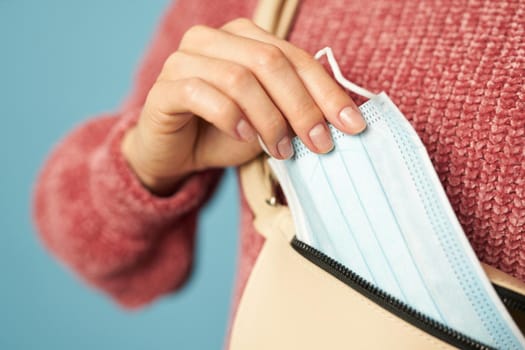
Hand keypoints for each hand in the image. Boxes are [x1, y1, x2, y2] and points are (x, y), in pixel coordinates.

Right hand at [122, 18, 365, 194]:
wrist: (176, 153)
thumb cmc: (225, 133)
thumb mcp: (271, 121)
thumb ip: (297, 111)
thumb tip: (344, 120)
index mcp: (244, 38)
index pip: (295, 57)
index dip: (327, 92)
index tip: (352, 126)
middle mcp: (213, 39)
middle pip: (270, 62)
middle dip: (301, 107)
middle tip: (318, 144)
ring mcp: (184, 59)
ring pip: (239, 78)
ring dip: (268, 119)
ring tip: (281, 150)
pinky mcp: (164, 87)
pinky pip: (202, 94)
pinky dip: (230, 118)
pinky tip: (243, 137)